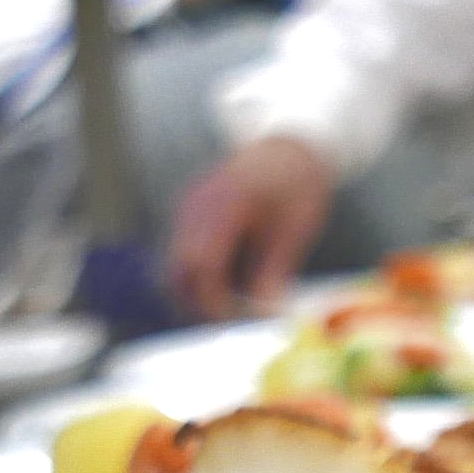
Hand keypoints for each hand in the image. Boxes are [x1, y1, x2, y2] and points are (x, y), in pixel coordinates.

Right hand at [167, 136, 337, 321]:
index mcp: (224, 205)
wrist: (289, 147)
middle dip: (196, 302)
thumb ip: (276, 270)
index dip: (212, 301)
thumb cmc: (298, 185)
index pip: (201, 266)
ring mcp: (188, 206)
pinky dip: (198, 274)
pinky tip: (228, 286)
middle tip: (228, 325)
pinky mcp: (190, 212)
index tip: (233, 323)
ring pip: (175, 263)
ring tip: (231, 309)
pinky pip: (183, 251)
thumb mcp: (296, 229)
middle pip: (177, 268)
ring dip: (195, 290)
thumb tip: (266, 312)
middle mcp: (196, 204)